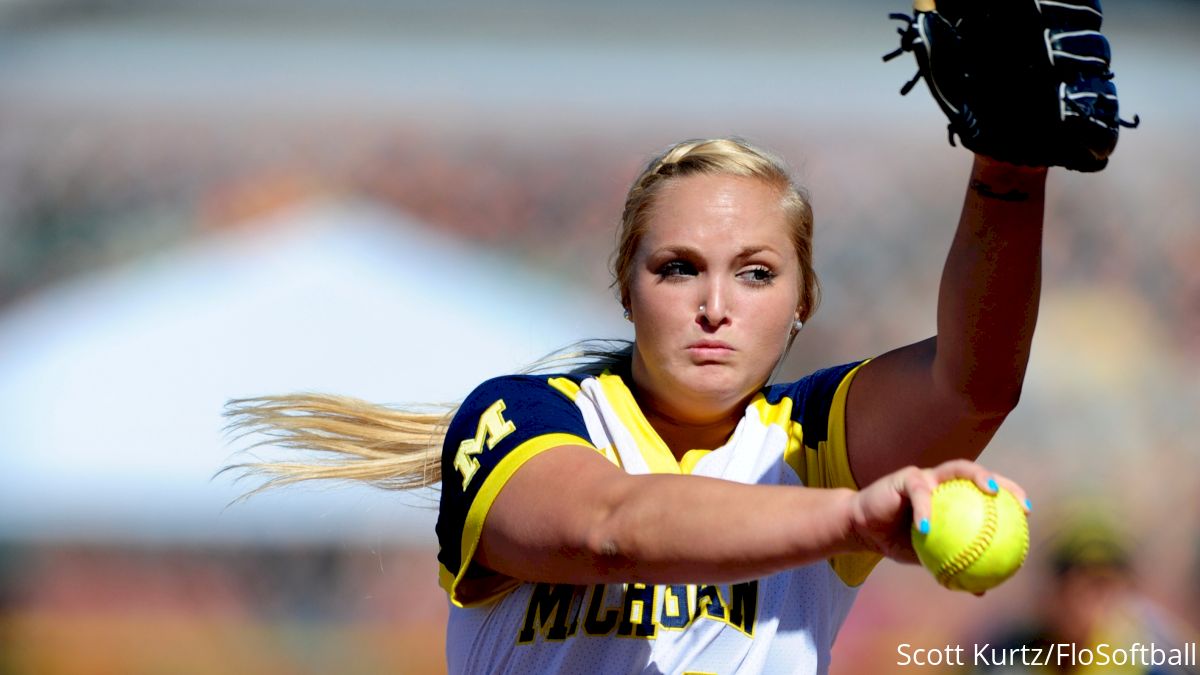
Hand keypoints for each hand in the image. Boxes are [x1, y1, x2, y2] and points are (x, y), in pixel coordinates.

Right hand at [846, 459, 1028, 563]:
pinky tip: (927, 528)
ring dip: (975, 476)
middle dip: (1001, 480)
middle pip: (978, 473)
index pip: (986, 491)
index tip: (1027, 513)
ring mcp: (925, 476)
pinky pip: (919, 492)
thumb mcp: (930, 558)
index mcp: (952, 497)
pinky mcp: (904, 478)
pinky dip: (925, 510)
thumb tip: (982, 591)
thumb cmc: (899, 541)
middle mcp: (943, 481)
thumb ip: (954, 566)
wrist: (863, 529)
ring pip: (956, 469)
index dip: (1010, 496)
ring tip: (988, 490)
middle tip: (1015, 500)